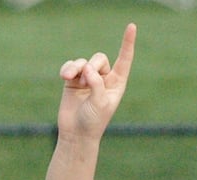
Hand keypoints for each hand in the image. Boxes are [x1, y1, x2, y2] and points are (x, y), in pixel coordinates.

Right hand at [56, 22, 136, 141]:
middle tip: (85, 80)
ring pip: (84, 62)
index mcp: (116, 84)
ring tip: (71, 78)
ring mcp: (87, 79)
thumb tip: (86, 67)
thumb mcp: (100, 103)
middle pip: (99, 59)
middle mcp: (103, 79)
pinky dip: (68, 69)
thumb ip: (96, 83)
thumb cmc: (93, 122)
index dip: (127, 43)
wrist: (76, 135)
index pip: (124, 60)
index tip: (131, 26)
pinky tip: (65, 76)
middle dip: (92, 66)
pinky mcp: (73, 82)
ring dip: (77, 68)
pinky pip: (71, 67)